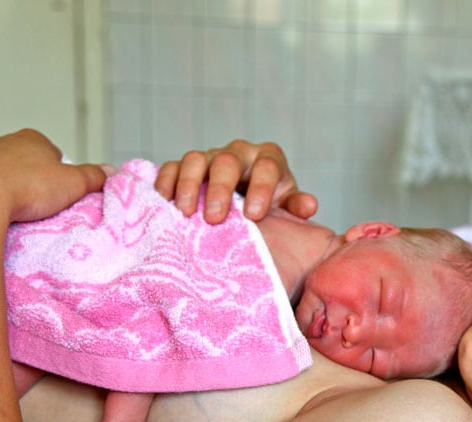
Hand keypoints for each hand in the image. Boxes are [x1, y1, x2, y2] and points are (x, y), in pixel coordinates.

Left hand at [0, 128, 106, 226]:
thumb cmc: (29, 188)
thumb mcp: (73, 183)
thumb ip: (94, 176)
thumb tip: (111, 171)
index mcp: (31, 139)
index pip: (51, 151)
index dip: (59, 171)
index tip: (61, 191)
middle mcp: (2, 143)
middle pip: (24, 162)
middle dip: (33, 180)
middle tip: (42, 204)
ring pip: (0, 175)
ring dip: (9, 190)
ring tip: (19, 214)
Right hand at [154, 139, 317, 223]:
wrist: (247, 204)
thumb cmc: (270, 207)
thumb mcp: (287, 208)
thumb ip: (296, 207)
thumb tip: (308, 206)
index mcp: (269, 160)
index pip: (267, 168)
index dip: (260, 189)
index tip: (253, 216)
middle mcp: (239, 153)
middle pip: (227, 161)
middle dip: (221, 189)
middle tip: (214, 218)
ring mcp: (210, 157)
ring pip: (196, 159)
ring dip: (189, 184)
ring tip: (185, 212)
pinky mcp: (186, 167)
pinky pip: (172, 167)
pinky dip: (166, 181)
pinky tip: (163, 202)